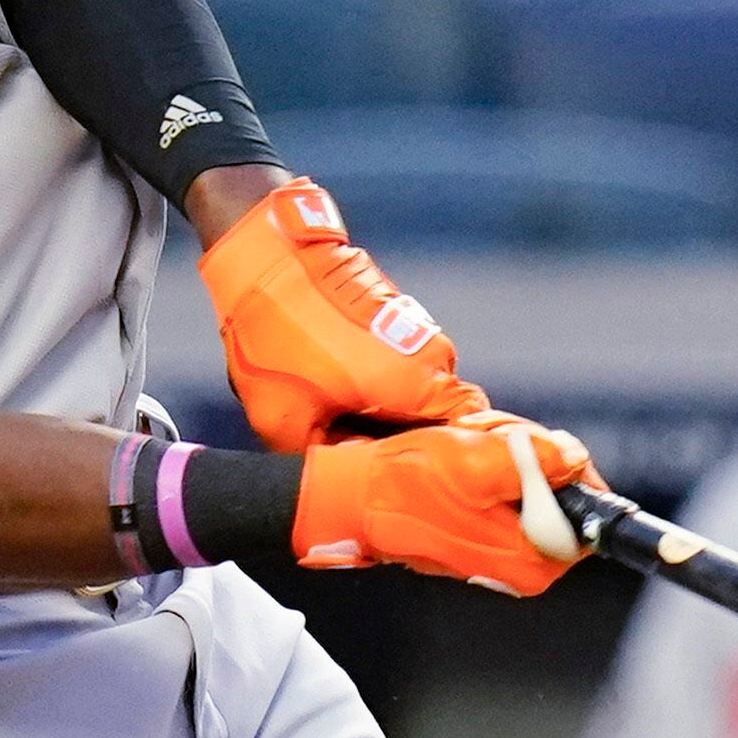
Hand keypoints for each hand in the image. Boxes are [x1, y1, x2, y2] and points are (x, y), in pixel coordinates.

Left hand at [200, 176, 491, 453]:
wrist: (266, 255)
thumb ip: (324, 462)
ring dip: (392, 411)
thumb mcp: (284, 420)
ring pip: (419, 390)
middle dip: (410, 441)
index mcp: (418, 385)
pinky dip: (381, 382)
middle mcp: (432, 356)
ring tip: (346, 424)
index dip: (448, 462)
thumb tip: (346, 482)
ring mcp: (417, 330)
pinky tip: (339, 390)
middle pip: (441, 416)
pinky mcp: (398, 314)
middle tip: (367, 459)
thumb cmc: (277, 338)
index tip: (414, 479)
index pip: (470, 434)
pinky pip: (403, 363)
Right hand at [293, 418, 593, 595]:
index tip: (546, 445)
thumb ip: (539, 459)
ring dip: (507, 454)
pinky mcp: (478, 535)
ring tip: (470, 443)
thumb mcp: (478, 461)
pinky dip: (488, 466)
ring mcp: (499, 550)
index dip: (572, 469)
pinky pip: (504, 492)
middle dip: (533, 456)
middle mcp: (521, 564)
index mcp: (532, 558)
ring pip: (532, 487)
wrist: (352, 498)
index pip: (588, 515)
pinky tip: (459, 456)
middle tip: (495, 439)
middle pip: (561, 496)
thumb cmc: (406, 487)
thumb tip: (574, 457)